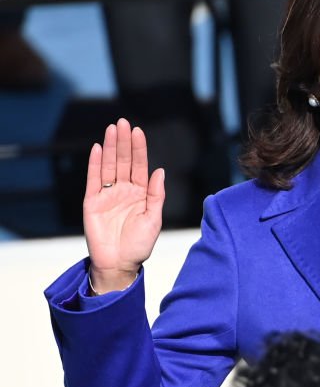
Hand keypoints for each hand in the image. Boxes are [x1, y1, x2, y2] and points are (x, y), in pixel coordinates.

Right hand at [84, 119, 164, 292]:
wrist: (119, 264)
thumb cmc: (139, 245)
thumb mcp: (153, 219)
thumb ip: (156, 195)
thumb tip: (159, 171)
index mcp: (140, 193)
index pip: (139, 166)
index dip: (138, 149)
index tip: (138, 131)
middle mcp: (124, 191)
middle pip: (123, 161)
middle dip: (123, 142)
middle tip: (123, 122)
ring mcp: (107, 195)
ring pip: (108, 166)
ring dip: (109, 147)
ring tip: (111, 129)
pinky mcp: (92, 202)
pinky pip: (93, 180)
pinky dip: (94, 164)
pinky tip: (96, 148)